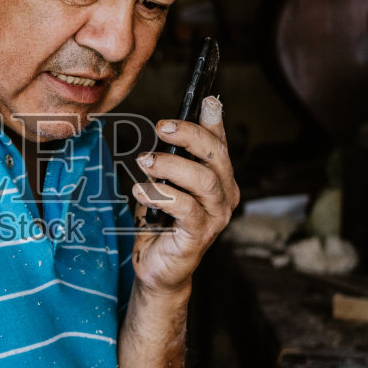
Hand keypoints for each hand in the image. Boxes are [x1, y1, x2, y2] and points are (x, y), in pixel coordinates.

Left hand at [130, 95, 239, 295]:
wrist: (157, 267)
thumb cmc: (161, 223)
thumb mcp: (165, 184)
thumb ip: (171, 159)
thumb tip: (167, 130)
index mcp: (220, 179)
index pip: (219, 144)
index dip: (215, 121)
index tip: (206, 100)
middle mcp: (225, 196)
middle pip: (216, 156)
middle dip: (190, 136)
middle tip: (163, 127)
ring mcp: (216, 217)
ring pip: (203, 180)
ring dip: (171, 166)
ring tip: (145, 162)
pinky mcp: (199, 235)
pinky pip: (186, 208)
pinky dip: (161, 194)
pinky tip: (141, 191)